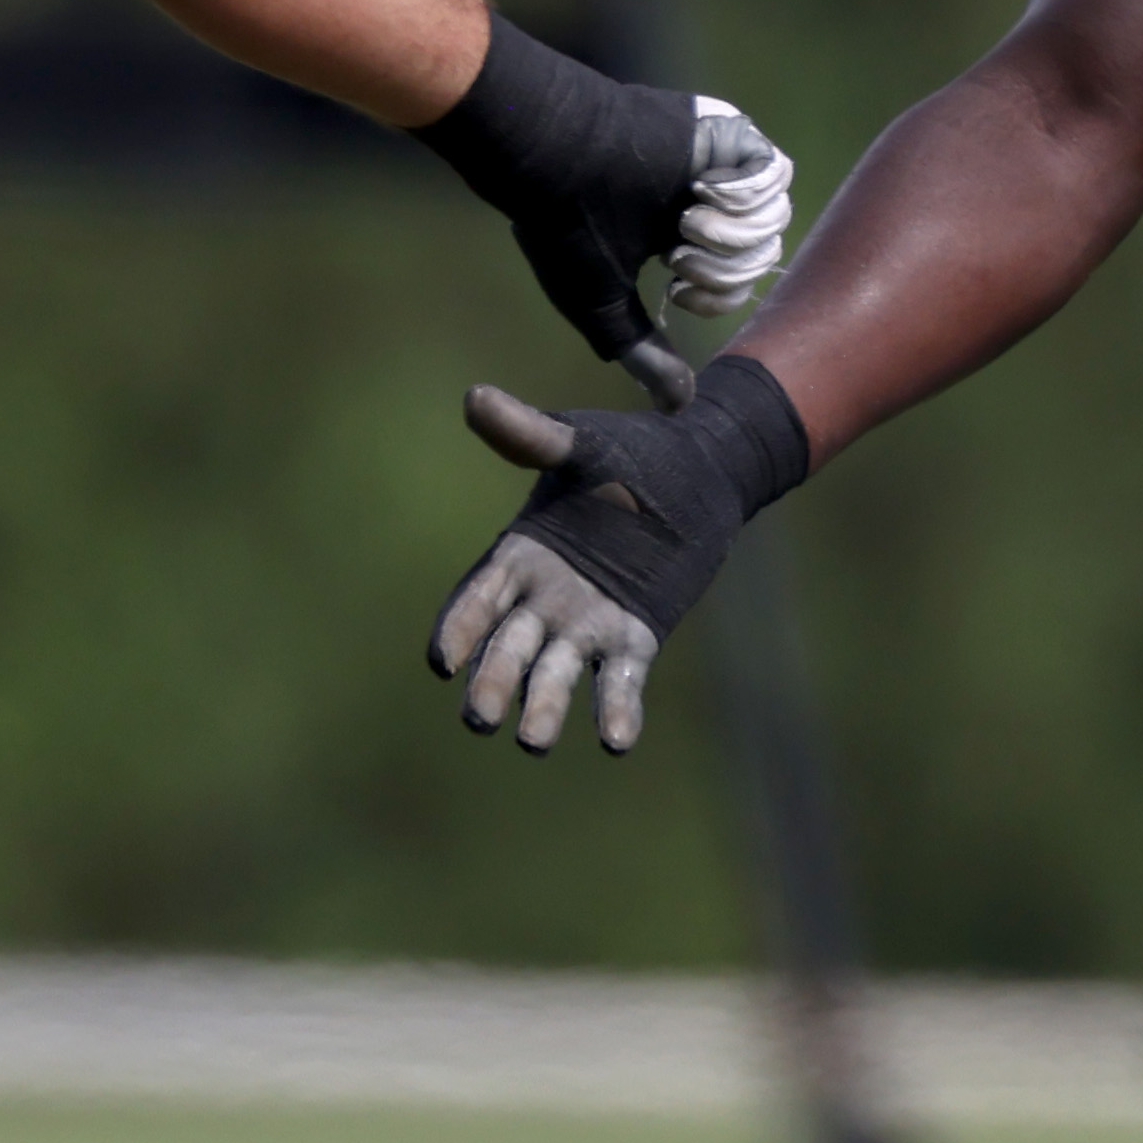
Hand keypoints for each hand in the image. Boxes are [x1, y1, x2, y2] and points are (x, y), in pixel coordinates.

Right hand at [413, 18, 793, 363]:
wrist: (554, 157)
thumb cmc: (565, 228)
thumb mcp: (606, 307)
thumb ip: (644, 354)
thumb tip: (678, 405)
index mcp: (674, 232)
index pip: (735, 277)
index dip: (719, 294)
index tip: (675, 286)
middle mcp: (700, 197)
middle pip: (759, 250)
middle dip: (725, 269)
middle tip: (679, 255)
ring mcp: (715, 162)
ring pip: (774, 215)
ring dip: (733, 234)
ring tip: (687, 222)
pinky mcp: (726, 130)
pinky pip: (775, 172)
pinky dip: (745, 195)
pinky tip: (702, 194)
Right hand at [427, 359, 807, 755]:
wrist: (701, 470)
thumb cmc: (630, 453)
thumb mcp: (580, 443)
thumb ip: (532, 436)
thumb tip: (475, 399)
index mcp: (522, 552)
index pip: (479, 598)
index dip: (459, 628)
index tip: (442, 661)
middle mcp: (547, 597)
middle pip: (509, 647)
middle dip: (493, 682)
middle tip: (481, 720)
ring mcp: (589, 621)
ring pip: (556, 672)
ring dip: (544, 708)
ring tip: (533, 743)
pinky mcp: (634, 635)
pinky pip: (620, 679)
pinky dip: (616, 710)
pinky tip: (615, 742)